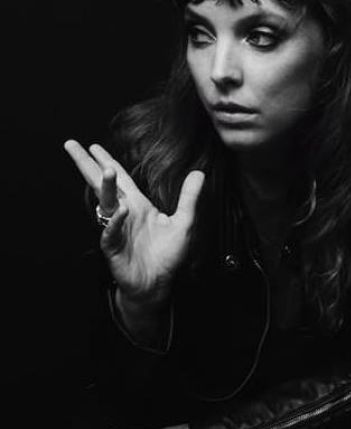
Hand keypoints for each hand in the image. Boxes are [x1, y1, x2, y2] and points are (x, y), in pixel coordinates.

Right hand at [64, 140, 204, 305]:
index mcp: (138, 206)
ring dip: (107, 188)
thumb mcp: (184, 222)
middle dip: (87, 165)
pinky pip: (112, 232)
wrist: (157, 283)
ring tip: (106, 170)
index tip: (93, 146)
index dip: (108, 162)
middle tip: (72, 145)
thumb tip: (198, 173)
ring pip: (107, 205)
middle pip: (103, 185)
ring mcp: (117, 230)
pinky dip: (116, 221)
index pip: (121, 179)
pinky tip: (121, 210)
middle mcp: (125, 214)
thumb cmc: (167, 255)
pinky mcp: (115, 248)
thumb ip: (189, 197)